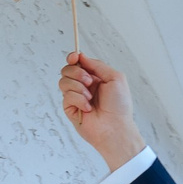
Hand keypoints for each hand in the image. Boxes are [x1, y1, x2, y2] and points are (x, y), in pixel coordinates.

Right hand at [58, 53, 146, 169]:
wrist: (115, 126)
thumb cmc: (119, 105)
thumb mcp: (115, 77)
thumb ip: (97, 65)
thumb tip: (81, 56)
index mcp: (95, 77)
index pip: (78, 63)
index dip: (73, 58)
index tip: (74, 57)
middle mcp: (83, 86)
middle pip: (67, 70)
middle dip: (77, 73)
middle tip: (90, 82)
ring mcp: (75, 97)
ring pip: (63, 82)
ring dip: (78, 87)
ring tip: (90, 97)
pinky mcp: (69, 108)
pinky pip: (67, 96)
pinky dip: (79, 100)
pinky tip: (88, 108)